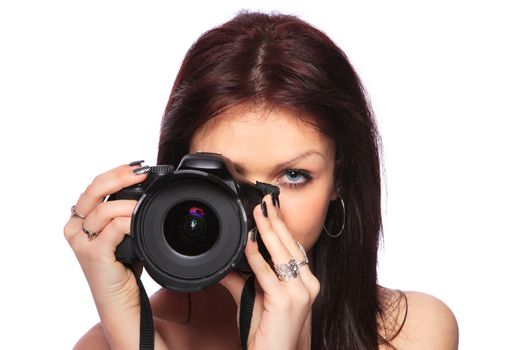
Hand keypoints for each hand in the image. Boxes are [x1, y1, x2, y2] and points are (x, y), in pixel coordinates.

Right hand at [64, 162, 152, 347]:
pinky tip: (140, 221)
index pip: (95, 186)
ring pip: (105, 210)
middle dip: (120, 177)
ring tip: (146, 204)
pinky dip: (130, 221)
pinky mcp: (94, 254)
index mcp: (79, 219)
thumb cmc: (122, 266)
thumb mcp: (122, 233)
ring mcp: (82, 242)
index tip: (139, 167)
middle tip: (142, 173)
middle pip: (94, 190)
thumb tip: (143, 189)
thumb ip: (123, 213)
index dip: (116, 172)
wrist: (120, 300)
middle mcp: (75, 228)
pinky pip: (113, 228)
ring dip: (130, 204)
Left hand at [220, 194, 319, 349]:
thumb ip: (243, 280)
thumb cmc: (269, 333)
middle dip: (276, 221)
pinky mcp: (286, 300)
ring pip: (282, 253)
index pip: (293, 247)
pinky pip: (267, 272)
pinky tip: (248, 242)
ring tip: (258, 212)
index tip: (271, 209)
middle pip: (290, 245)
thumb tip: (227, 265)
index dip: (282, 226)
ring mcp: (300, 292)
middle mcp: (308, 285)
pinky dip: (256, 255)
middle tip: (265, 201)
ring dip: (268, 230)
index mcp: (306, 282)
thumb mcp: (257, 300)